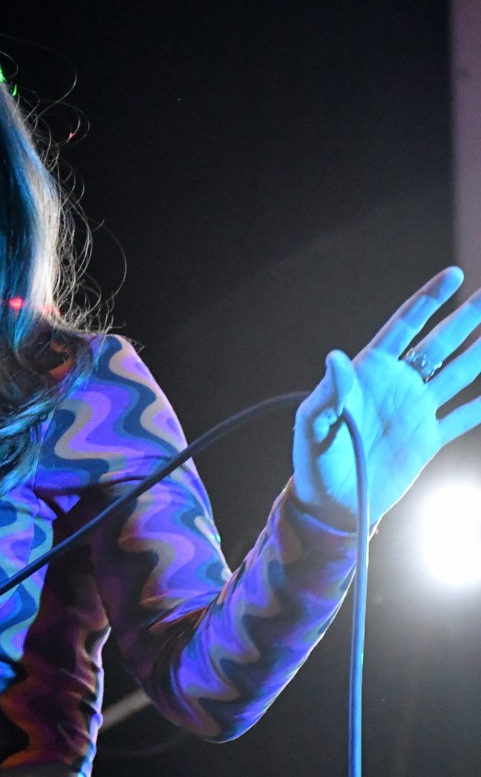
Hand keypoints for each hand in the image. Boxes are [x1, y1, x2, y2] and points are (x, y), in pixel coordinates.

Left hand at [293, 266, 479, 525]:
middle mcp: (397, 384)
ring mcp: (416, 409)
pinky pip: (465, 415)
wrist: (333, 503)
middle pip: (440, 343)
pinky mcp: (429, 438)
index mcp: (369, 373)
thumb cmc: (314, 461)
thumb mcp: (314, 425)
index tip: (454, 275)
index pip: (404, 327)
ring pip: (459, 372)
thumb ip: (329, 393)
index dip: (428, 300)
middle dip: (467, 317)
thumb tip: (336, 357)